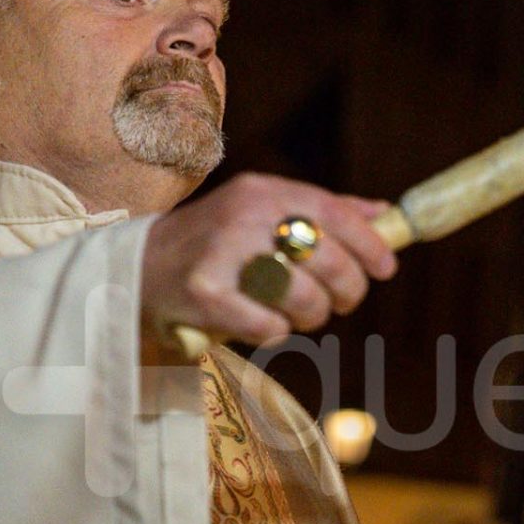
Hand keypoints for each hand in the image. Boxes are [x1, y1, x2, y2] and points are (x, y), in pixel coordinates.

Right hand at [140, 172, 398, 346]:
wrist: (136, 266)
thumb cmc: (214, 241)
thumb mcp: (260, 211)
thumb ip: (319, 211)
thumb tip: (383, 213)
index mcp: (264, 191)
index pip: (333, 211)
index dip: (369, 243)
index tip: (387, 268)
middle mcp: (245, 215)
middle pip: (326, 258)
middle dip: (347, 289)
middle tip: (341, 303)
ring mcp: (222, 254)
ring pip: (302, 295)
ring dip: (313, 315)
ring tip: (303, 316)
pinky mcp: (204, 294)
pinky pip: (267, 324)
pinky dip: (276, 332)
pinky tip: (267, 326)